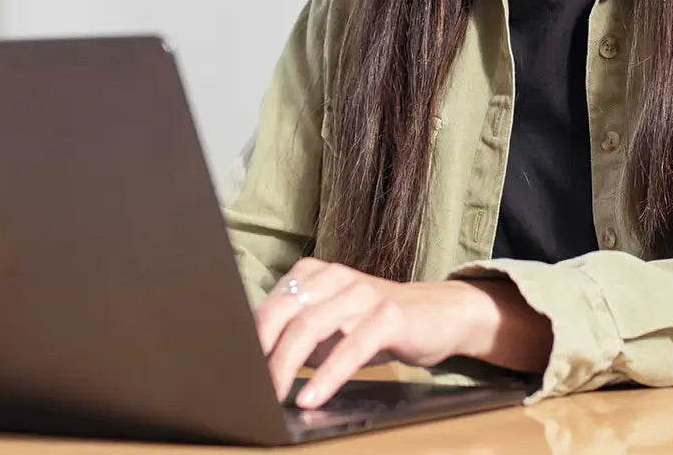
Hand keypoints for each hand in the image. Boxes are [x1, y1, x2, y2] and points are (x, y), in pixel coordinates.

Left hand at [253, 258, 551, 407]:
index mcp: (313, 274)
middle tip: (250, 392)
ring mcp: (363, 292)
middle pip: (284, 316)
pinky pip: (350, 347)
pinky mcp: (388, 314)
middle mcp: (335, 276)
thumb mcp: (330, 328)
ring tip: (274, 398)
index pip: (269, 307)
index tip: (234, 374)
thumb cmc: (374, 326)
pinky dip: (327, 376)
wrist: (438, 315)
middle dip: (262, 357)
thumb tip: (253, 365)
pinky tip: (311, 397)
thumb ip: (296, 336)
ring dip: (287, 368)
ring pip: (311, 328)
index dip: (249, 342)